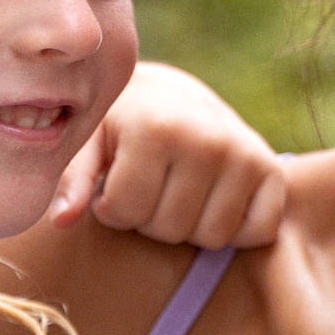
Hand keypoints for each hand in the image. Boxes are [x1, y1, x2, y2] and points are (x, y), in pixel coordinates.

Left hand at [49, 59, 286, 248]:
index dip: (112, 207)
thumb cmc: (119, 125)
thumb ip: (72, 179)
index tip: (116, 181)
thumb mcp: (88, 141)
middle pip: (170, 230)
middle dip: (151, 219)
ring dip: (191, 227)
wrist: (170, 95)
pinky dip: (238, 229)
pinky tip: (215, 200)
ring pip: (213, 239)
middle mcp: (206, 140)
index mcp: (155, 128)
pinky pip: (258, 232)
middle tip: (150, 187)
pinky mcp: (271, 168)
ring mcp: (244, 154)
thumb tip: (63, 220)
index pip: (126, 212)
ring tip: (178, 192)